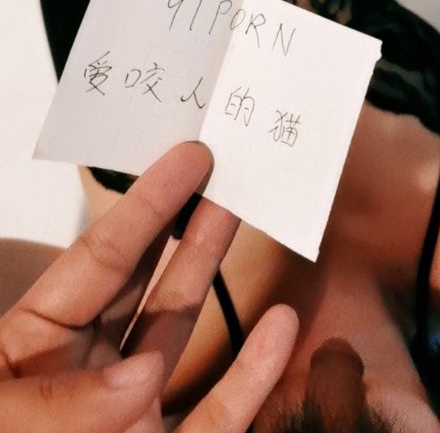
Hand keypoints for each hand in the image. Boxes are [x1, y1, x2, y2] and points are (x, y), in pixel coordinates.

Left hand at [0, 142, 297, 430]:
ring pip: (182, 334)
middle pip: (146, 282)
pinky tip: (280, 328)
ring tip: (244, 215)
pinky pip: (217, 416)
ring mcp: (133, 419)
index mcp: (33, 349)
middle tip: (221, 168)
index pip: (100, 262)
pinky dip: (253, 376)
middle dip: (183, 224)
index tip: (187, 158)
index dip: (146, 208)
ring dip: (216, 275)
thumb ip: (59, 407)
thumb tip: (139, 379)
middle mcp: (89, 375)